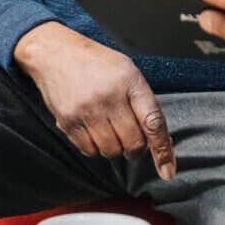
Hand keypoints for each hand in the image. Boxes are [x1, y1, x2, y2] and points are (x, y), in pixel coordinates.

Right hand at [14, 22, 175, 179]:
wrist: (56, 53)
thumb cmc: (96, 63)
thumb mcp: (127, 72)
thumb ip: (143, 103)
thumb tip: (159, 140)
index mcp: (130, 81)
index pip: (153, 122)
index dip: (163, 150)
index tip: (168, 171)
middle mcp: (109, 97)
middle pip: (132, 143)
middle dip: (135, 147)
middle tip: (129, 135)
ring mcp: (87, 110)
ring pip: (111, 151)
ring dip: (114, 147)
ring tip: (107, 126)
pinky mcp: (68, 122)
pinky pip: (89, 151)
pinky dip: (94, 147)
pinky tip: (91, 128)